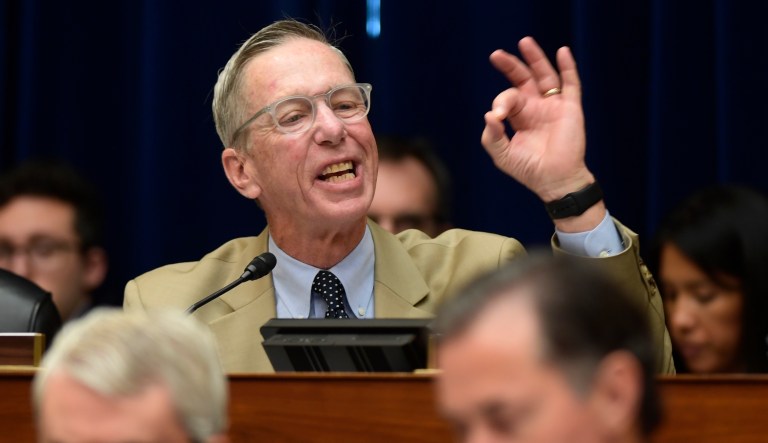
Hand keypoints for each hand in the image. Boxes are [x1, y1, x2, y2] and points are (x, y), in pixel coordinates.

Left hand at [481, 37, 592, 202]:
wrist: (554, 182)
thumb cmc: (529, 170)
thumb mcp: (503, 155)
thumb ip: (492, 136)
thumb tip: (489, 115)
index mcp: (520, 116)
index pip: (507, 99)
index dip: (500, 102)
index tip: (497, 116)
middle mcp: (536, 107)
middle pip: (523, 79)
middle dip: (510, 66)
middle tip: (495, 55)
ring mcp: (554, 106)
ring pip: (545, 75)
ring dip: (535, 58)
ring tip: (524, 42)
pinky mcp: (570, 109)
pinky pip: (571, 83)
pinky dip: (567, 67)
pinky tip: (562, 52)